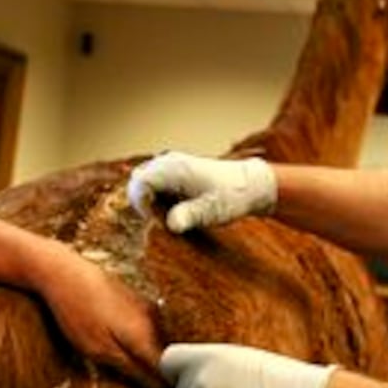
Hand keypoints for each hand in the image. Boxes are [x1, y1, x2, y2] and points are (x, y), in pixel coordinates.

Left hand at [39, 247, 164, 387]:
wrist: (64, 272)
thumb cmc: (77, 313)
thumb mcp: (98, 350)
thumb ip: (131, 368)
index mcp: (146, 337)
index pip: (167, 370)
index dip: (163, 387)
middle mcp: (153, 321)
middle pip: (165, 355)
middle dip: (158, 372)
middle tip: (140, 385)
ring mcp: (146, 307)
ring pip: (157, 340)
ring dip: (149, 355)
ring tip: (129, 364)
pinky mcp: (137, 299)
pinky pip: (148, 327)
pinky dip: (142, 339)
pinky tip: (124, 342)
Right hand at [127, 152, 276, 232]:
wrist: (249, 185)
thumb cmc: (231, 197)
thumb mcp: (211, 211)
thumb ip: (190, 216)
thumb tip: (171, 225)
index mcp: (174, 169)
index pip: (139, 184)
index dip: (142, 206)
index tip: (158, 222)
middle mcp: (169, 162)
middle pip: (137, 182)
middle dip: (144, 204)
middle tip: (164, 222)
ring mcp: (171, 165)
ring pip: (144, 183)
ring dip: (151, 202)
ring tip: (173, 216)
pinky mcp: (175, 172)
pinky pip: (155, 184)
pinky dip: (159, 199)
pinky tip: (177, 210)